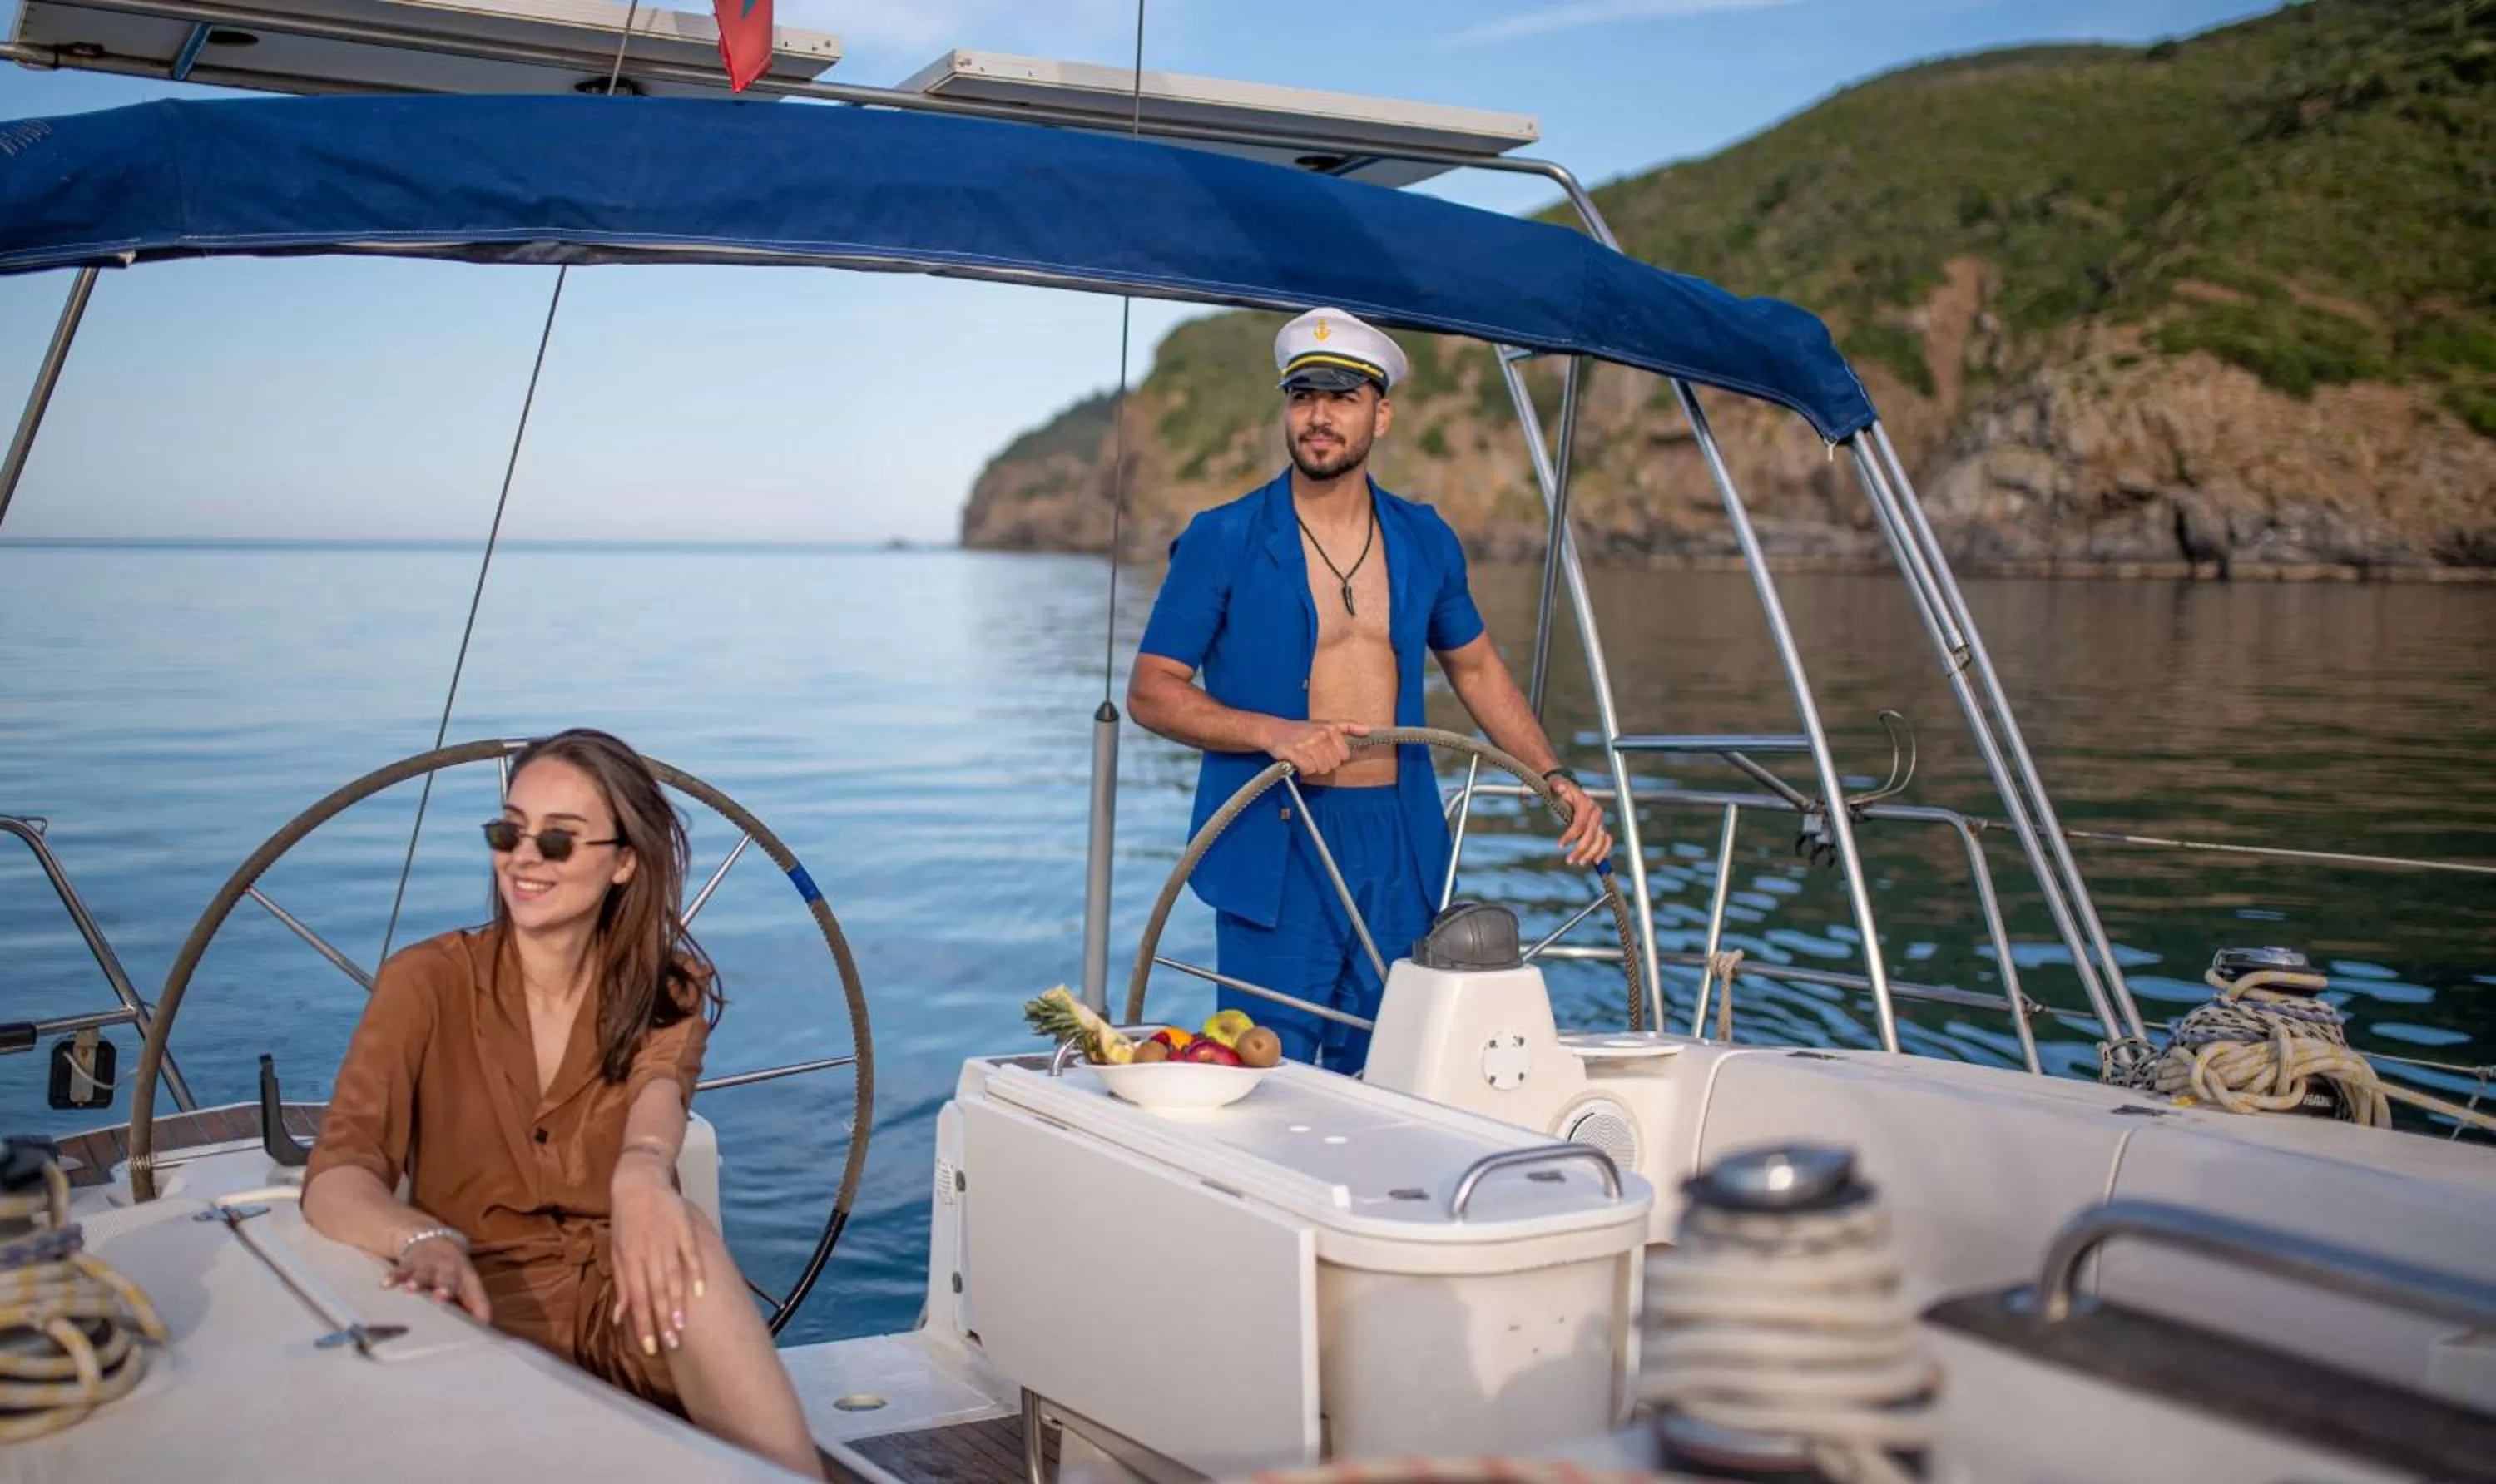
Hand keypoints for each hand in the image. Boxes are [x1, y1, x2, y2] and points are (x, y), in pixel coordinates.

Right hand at [385, 1234, 489, 1321]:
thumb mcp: (464, 1284)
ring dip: (418, 1280)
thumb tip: (482, 1326)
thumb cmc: (450, 1271)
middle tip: (441, 1297)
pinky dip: (394, 1276)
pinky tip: (385, 1284)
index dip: (479, 1305)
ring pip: (424, 1272)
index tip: (480, 1322)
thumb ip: (472, 1304)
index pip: (476, 1291)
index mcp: (466, 1276)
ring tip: (410, 1289)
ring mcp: (429, 1264)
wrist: (432, 1238)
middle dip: (445, 1287)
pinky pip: (401, 1270)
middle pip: (449, 1277)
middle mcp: (449, 1269)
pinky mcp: (410, 1262)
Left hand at [610, 1151, 704, 1357]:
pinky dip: (695, 1273)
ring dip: (677, 1303)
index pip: (636, 1299)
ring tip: (683, 1327)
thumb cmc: (626, 1221)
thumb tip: (620, 1317)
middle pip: (654, 1293)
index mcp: (629, 1260)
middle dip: (661, 1321)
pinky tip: (699, 1292)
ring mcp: (666, 1241)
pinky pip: (690, 1255)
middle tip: (670, 1344)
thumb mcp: (617, 1252)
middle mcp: (647, 1254)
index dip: (643, 1324)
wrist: (639, 1182)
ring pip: (672, 1277)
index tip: (650, 1347)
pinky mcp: (683, 1229)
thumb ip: (622, 1284)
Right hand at [1264, 718, 1368, 777]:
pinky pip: (1309, 770)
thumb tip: (1368, 730)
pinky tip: (1299, 761)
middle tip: (1313, 754)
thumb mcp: (1326, 723)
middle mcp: (1321, 735)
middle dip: (1324, 763)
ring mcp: (1308, 744)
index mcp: (1331, 728)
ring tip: (1306, 757)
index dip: (1334, 757)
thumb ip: (1348, 727)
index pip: (1344, 755)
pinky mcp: (1296, 753)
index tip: (1324, 752)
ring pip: (1322, 768)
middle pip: (1333, 763)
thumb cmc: (1302, 729)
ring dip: (1313, 767)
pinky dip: (1304, 770)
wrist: (1275, 731)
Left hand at [1549, 776, 1614, 867]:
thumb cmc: (1562, 790)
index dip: (1570, 836)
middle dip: (1581, 849)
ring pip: (1600, 840)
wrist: (1571, 791)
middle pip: (1591, 835)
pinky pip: (1606, 841)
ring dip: (1592, 853)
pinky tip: (1596, 861)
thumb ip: (1558, 786)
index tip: (1559, 846)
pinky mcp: (1601, 828)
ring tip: (1580, 862)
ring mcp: (1600, 821)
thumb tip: (1558, 786)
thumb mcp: (1558, 785)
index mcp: (1586, 804)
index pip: (1580, 823)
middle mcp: (1596, 813)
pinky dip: (1603, 851)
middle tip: (1569, 860)